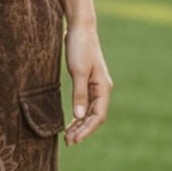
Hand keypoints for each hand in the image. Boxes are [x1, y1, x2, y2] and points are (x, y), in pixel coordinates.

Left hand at [63, 20, 110, 144]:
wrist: (80, 28)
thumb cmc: (79, 47)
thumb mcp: (77, 71)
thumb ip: (79, 94)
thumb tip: (79, 116)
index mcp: (103, 87)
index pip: (98, 116)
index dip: (87, 130)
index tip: (74, 139)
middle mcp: (102, 89)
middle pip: (94, 117)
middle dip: (82, 130)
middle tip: (68, 142)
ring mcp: (95, 86)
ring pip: (90, 112)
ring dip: (80, 125)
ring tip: (67, 137)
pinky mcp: (86, 82)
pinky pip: (85, 104)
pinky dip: (78, 115)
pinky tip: (71, 122)